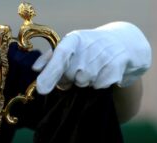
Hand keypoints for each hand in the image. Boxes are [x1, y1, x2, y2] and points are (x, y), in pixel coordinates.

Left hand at [33, 21, 151, 93]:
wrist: (121, 43)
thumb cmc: (86, 48)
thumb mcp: (68, 47)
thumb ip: (49, 59)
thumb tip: (36, 69)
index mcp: (74, 39)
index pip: (60, 56)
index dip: (49, 73)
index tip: (41, 89)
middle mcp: (89, 45)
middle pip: (70, 75)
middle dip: (69, 78)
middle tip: (77, 68)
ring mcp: (104, 56)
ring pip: (83, 82)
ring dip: (84, 81)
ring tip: (91, 68)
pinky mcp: (116, 67)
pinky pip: (98, 86)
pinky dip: (97, 83)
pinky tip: (102, 71)